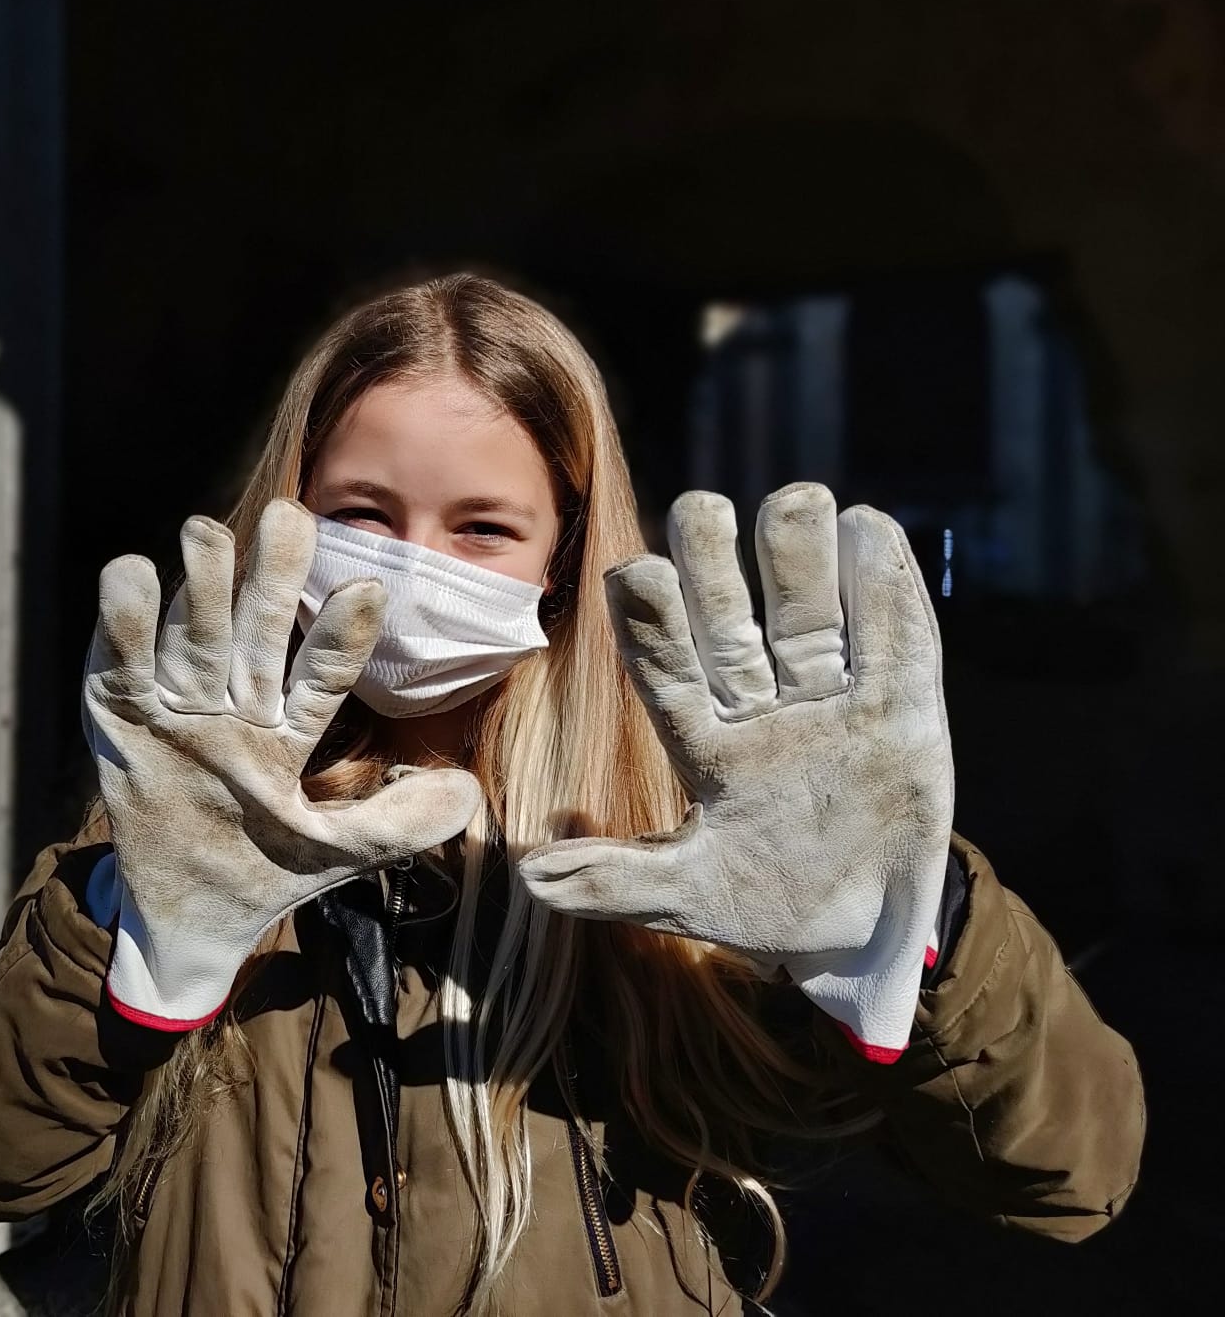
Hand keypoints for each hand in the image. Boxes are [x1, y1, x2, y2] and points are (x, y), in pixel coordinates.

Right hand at [83, 498, 483, 1029]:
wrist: (188, 920)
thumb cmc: (267, 878)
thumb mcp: (335, 854)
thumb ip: (395, 826)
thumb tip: (467, 792)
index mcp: (289, 728)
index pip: (321, 675)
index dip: (342, 636)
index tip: (370, 588)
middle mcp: (235, 702)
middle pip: (257, 632)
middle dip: (271, 578)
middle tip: (289, 516)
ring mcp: (176, 705)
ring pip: (194, 636)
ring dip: (200, 586)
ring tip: (207, 533)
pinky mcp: (118, 714)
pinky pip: (121, 666)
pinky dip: (123, 623)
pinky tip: (131, 572)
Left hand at [518, 483, 953, 1058]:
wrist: (864, 934)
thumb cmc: (765, 908)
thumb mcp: (689, 899)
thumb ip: (616, 881)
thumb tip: (531, 874)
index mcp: (703, 746)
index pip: (668, 673)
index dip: (652, 626)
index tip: (634, 573)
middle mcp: (759, 707)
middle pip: (731, 626)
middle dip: (716, 570)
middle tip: (699, 510)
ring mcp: (830, 702)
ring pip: (809, 616)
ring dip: (801, 561)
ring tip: (796, 500)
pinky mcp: (902, 709)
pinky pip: (894, 643)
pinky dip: (886, 591)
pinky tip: (871, 529)